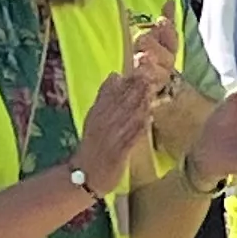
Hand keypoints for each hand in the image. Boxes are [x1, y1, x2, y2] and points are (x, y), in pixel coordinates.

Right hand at [68, 24, 169, 196]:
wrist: (85, 174)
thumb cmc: (93, 146)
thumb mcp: (95, 117)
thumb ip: (105, 97)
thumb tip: (115, 74)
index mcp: (98, 113)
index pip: (112, 92)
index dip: (127, 78)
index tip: (140, 63)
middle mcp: (104, 122)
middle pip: (121, 101)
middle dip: (136, 85)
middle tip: (150, 69)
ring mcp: (112, 137)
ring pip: (127, 116)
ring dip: (140, 102)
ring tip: (152, 88)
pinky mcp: (119, 152)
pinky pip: (131, 137)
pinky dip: (139, 126)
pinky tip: (149, 117)